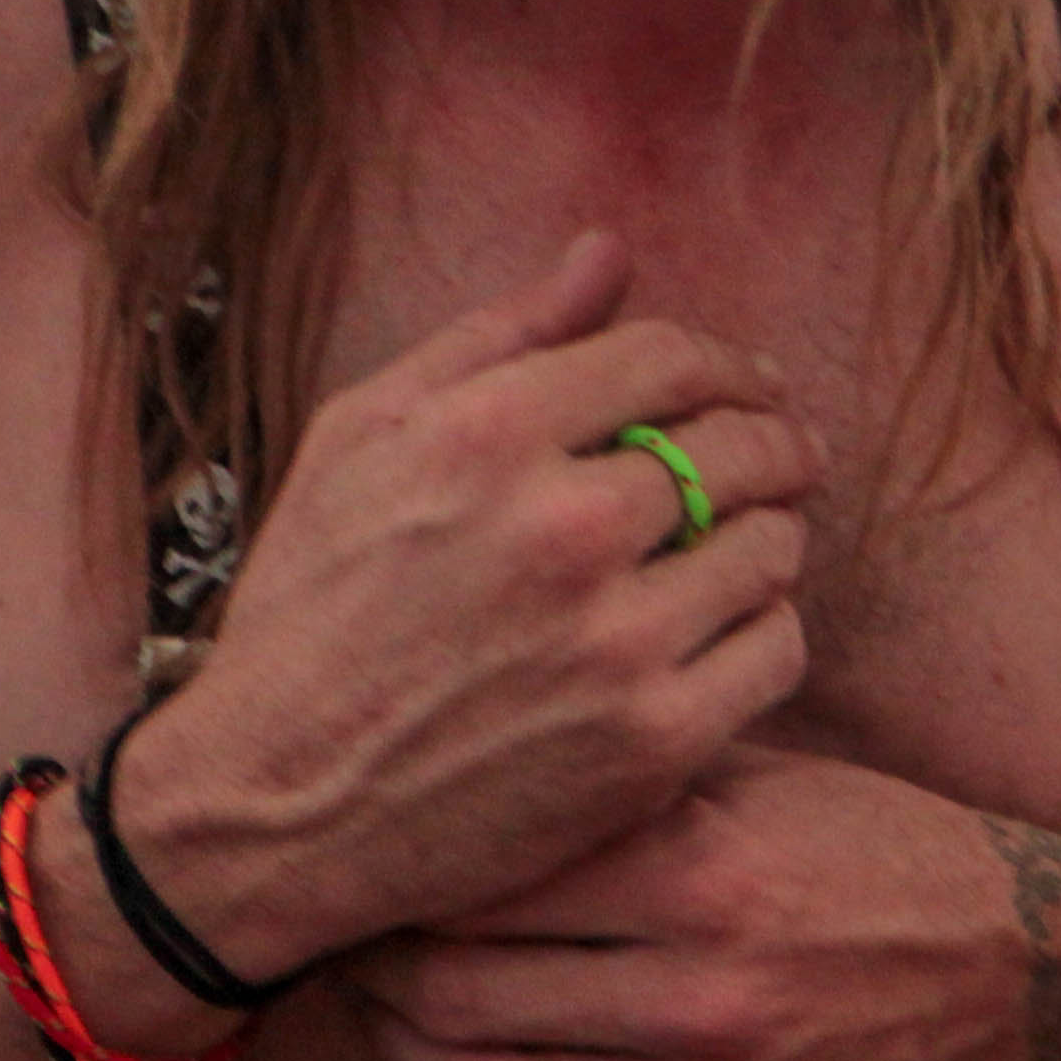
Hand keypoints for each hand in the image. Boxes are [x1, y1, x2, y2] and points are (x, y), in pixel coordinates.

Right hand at [114, 236, 819, 972]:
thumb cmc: (310, 612)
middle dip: (778, 442)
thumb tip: (609, 252)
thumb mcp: (361, 442)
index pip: (671, 358)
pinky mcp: (650, 743)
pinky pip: (775, 651)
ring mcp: (612, 643)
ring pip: (771, 548)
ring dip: (770, 537)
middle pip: (741, 446)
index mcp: (483, 436)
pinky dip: (764, 632)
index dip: (728, 365)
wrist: (273, 808)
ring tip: (741, 548)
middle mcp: (558, 528)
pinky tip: (722, 633)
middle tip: (787, 458)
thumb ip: (496, 337)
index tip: (749, 388)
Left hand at [338, 748, 1060, 1060]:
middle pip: (459, 996)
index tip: (364, 851)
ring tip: (370, 1010)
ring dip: (395, 1057)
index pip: (486, 883)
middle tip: (342, 934)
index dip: (399, 872)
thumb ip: (611, 775)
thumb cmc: (852, 838)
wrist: (996, 962)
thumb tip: (440, 768)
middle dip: (372, 968)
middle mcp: (706, 994)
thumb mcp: (747, 772)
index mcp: (703, 872)